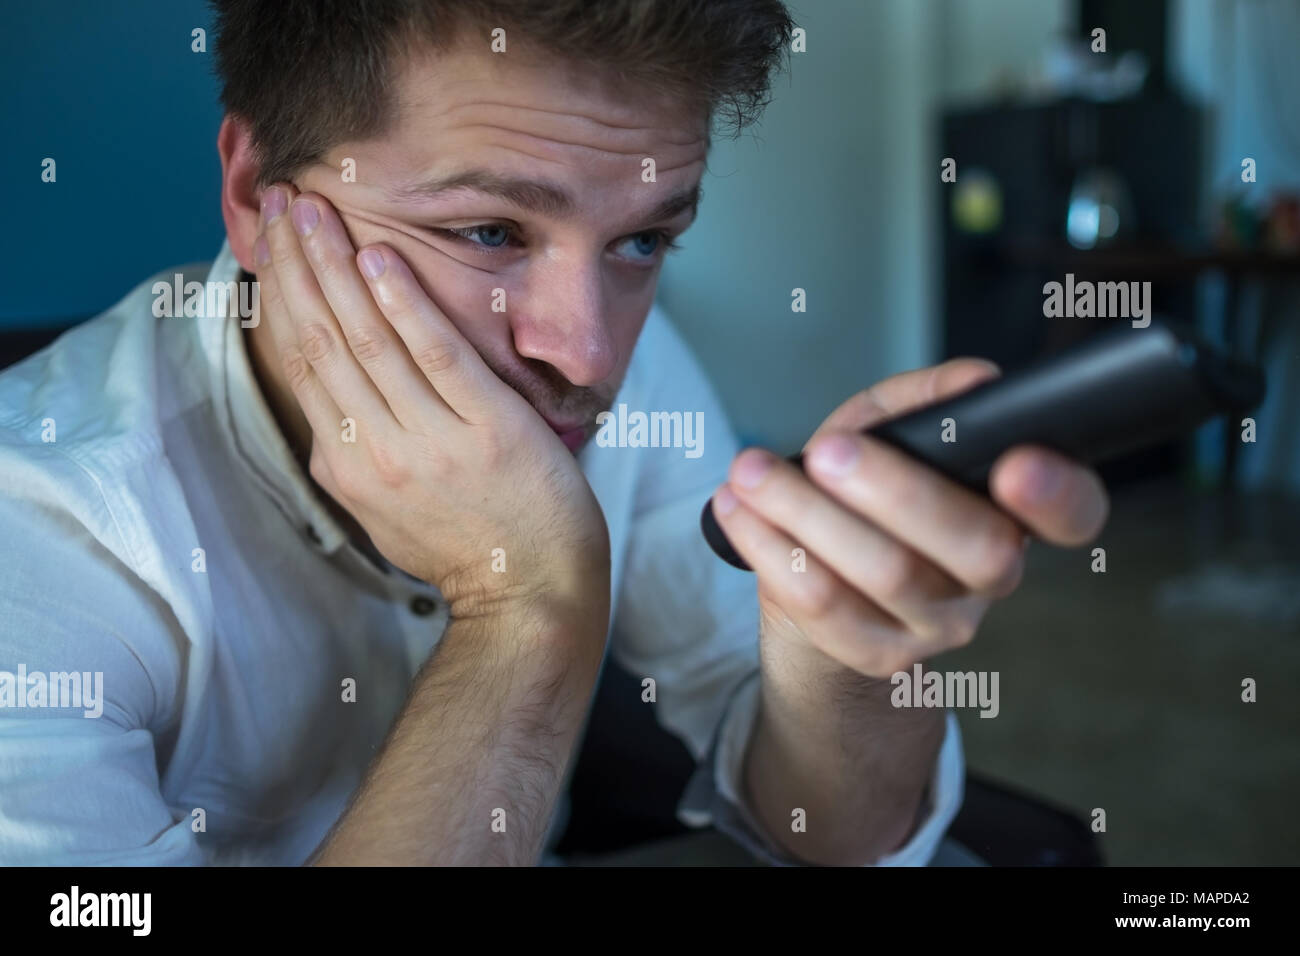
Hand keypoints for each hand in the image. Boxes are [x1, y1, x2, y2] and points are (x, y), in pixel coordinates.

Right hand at [252, 182, 609, 618]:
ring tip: (316, 208)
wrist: (528, 593)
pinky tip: (382, 259)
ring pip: (367, 340)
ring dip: (337, 267)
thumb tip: (331, 409)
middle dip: (296, 263)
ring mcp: (430, 442)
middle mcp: (373, 453)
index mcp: (344, 467)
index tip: (270, 241)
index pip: (302, 363)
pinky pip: (436, 358)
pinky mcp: (486, 432)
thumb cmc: (464, 547)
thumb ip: (355, 458)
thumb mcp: (385, 513)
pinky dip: (405, 307)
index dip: (282, 296)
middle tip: (279, 198)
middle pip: (321, 340)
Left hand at [710, 358, 1109, 678]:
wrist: (825, 586)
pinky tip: (738, 511)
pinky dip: (773, 551)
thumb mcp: (891, 431)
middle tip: (828, 452)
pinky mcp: (879, 654)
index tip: (1016, 464)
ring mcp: (940, 624)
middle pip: (973, 546)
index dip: (1058, 493)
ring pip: (887, 574)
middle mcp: (992, 576)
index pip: (1074, 513)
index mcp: (1013, 513)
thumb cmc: (867, 493)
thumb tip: (972, 380)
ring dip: (808, 514)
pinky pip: (826, 608)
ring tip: (751, 471)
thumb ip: (925, 401)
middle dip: (895, 492)